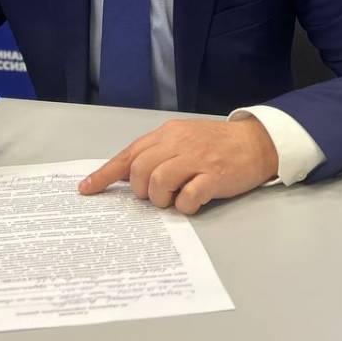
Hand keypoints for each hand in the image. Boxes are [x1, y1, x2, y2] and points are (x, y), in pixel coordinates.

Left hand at [79, 117, 278, 214]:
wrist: (255, 142)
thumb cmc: (214, 144)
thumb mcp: (182, 139)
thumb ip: (156, 152)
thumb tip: (124, 174)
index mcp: (167, 134)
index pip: (128, 154)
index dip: (105, 174)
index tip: (86, 189)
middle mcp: (178, 143)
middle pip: (139, 170)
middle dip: (140, 190)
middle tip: (153, 195)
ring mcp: (196, 159)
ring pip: (159, 182)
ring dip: (161, 198)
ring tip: (173, 198)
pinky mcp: (214, 176)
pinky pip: (188, 197)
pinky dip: (184, 206)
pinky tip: (192, 202)